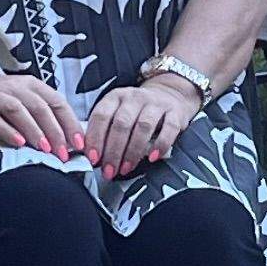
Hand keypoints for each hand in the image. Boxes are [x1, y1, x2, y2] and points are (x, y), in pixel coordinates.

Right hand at [0, 67, 84, 160]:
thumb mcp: (23, 98)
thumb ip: (42, 115)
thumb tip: (67, 140)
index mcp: (31, 85)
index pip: (56, 102)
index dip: (69, 122)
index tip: (79, 142)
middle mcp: (14, 87)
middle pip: (40, 107)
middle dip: (54, 131)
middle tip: (63, 152)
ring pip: (18, 110)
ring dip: (34, 130)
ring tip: (44, 148)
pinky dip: (6, 130)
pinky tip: (17, 142)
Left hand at [85, 78, 201, 175]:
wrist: (168, 95)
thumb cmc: (137, 111)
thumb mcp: (117, 113)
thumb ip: (104, 131)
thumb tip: (92, 157)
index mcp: (115, 97)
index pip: (101, 116)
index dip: (95, 138)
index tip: (93, 158)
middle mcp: (134, 98)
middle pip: (121, 124)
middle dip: (113, 151)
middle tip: (109, 170)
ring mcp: (156, 104)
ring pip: (143, 127)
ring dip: (132, 152)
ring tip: (126, 168)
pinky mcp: (174, 112)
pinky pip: (169, 129)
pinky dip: (160, 145)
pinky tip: (152, 157)